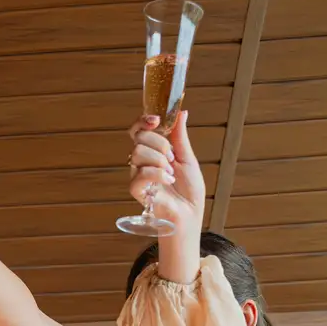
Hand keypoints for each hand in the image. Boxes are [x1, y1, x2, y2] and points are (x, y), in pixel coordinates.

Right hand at [128, 111, 203, 232]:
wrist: (190, 212)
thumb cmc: (189, 189)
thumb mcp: (188, 157)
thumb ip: (180, 136)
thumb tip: (182, 113)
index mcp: (153, 151)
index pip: (139, 130)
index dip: (143, 121)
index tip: (156, 119)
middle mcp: (142, 161)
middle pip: (139, 138)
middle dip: (160, 143)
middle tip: (172, 158)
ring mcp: (137, 174)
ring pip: (138, 153)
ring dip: (159, 160)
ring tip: (171, 172)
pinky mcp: (136, 189)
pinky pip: (140, 173)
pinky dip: (157, 174)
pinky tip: (168, 181)